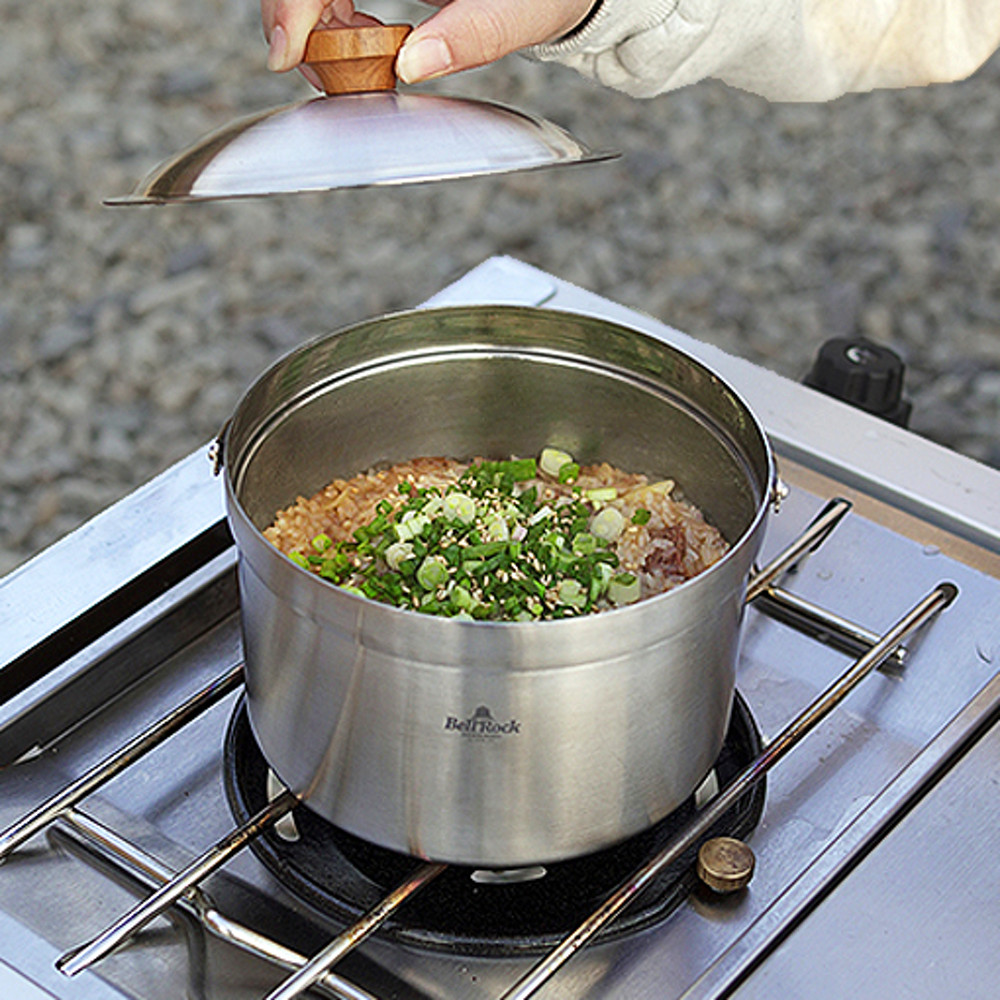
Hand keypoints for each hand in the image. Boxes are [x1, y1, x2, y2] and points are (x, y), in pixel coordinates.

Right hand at [262, 0, 596, 83]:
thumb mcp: (521, 11)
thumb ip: (471, 35)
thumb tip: (414, 65)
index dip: (292, 1)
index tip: (286, 51)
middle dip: (299, 21)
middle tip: (324, 75)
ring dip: (315, 29)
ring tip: (357, 67)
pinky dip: (333, 25)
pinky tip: (364, 45)